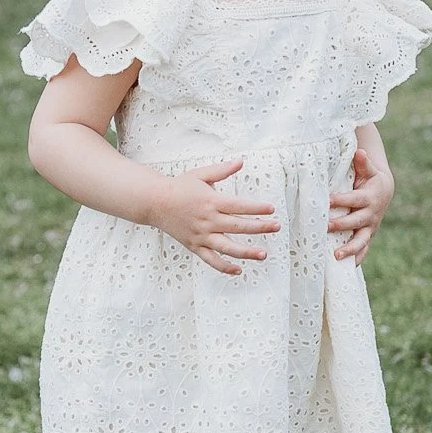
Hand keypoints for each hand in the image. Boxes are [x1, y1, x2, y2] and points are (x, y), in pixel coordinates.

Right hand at [150, 159, 277, 275]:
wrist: (155, 202)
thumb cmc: (179, 187)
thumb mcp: (201, 174)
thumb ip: (222, 170)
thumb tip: (240, 162)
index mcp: (211, 201)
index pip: (239, 206)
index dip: (256, 208)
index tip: (271, 209)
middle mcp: (208, 220)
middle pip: (238, 226)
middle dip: (259, 227)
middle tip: (276, 227)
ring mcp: (201, 235)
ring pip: (227, 247)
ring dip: (246, 252)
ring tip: (263, 254)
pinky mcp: (195, 246)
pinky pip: (211, 260)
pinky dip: (224, 267)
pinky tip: (238, 270)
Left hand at [329, 145, 392, 263]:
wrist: (385, 191)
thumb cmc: (370, 178)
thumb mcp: (369, 169)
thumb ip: (363, 162)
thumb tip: (359, 151)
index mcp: (369, 197)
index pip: (354, 199)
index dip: (342, 200)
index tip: (328, 200)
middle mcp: (371, 214)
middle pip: (356, 222)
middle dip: (341, 225)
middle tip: (325, 227)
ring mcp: (370, 227)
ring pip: (361, 240)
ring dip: (349, 248)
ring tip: (336, 255)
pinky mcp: (368, 236)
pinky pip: (363, 250)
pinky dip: (356, 258)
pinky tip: (346, 267)